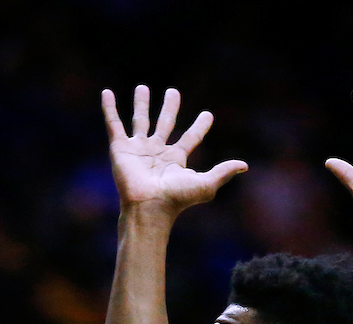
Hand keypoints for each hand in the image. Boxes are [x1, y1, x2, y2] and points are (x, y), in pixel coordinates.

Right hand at [102, 84, 246, 213]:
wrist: (148, 207)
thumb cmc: (176, 199)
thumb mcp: (205, 184)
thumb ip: (223, 172)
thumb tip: (245, 166)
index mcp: (176, 160)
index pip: (190, 138)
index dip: (200, 127)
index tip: (208, 115)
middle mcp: (157, 152)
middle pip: (165, 124)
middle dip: (170, 107)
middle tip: (173, 92)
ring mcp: (138, 149)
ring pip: (140, 120)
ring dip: (141, 104)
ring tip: (143, 87)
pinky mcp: (120, 148)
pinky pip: (113, 124)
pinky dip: (109, 108)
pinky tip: (107, 93)